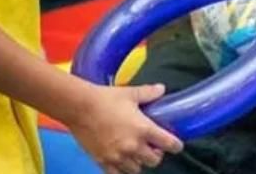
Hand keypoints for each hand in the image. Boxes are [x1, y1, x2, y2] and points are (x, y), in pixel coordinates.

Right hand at [67, 84, 182, 173]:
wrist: (79, 107)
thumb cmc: (105, 98)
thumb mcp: (130, 93)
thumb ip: (148, 93)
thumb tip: (161, 89)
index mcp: (143, 129)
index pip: (168, 143)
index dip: (176, 145)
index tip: (177, 145)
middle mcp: (133, 146)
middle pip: (154, 160)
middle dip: (156, 154)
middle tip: (152, 146)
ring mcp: (118, 156)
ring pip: (137, 169)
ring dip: (139, 162)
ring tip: (135, 153)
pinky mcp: (104, 161)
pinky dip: (121, 169)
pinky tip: (120, 160)